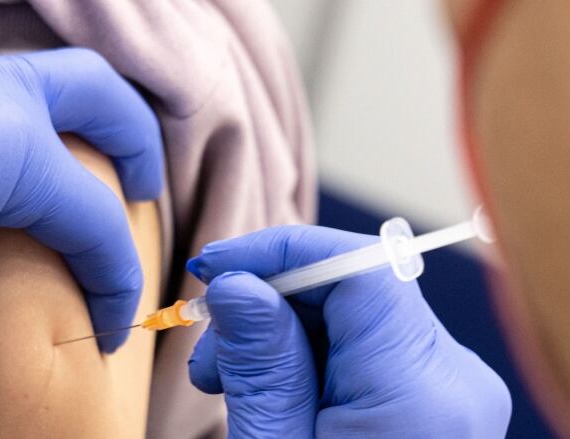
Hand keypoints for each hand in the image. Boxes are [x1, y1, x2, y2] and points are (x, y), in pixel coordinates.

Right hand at [187, 226, 511, 437]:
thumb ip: (261, 363)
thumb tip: (240, 283)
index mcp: (421, 395)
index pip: (359, 269)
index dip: (280, 250)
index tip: (215, 266)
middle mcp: (453, 380)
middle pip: (353, 289)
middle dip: (269, 299)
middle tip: (209, 343)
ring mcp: (448, 390)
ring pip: (354, 315)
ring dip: (281, 329)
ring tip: (226, 378)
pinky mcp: (431, 400)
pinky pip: (364, 347)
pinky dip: (307, 353)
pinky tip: (267, 386)